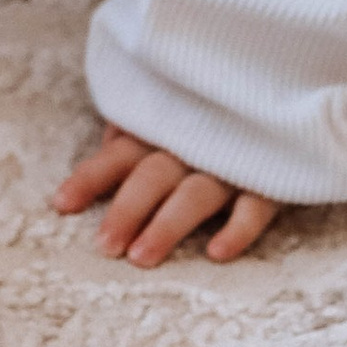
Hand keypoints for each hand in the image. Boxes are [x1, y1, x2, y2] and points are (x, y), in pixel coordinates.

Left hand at [53, 126, 280, 266]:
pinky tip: (216, 254)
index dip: (89, 178)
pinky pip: (256, 206)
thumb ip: (134, 129)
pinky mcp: (271, 180)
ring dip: (167, 225)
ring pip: (196, 194)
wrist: (286, 88)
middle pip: (153, 176)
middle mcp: (194, 144)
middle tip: (105, 247)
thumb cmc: (211, 113)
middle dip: (127, 211)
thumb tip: (100, 153)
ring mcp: (233, 162)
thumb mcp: (168, 109)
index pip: (118, 156)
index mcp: (162, 129)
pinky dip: (238, 229)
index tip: (60, 205)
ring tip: (141, 258)